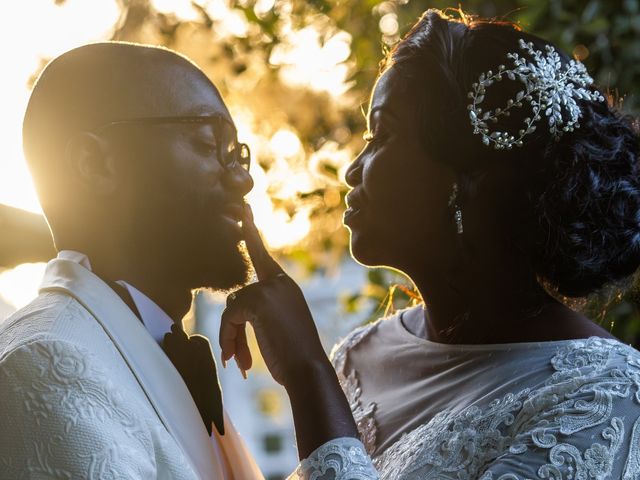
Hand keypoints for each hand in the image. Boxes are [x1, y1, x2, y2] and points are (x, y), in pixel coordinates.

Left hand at [220, 205, 358, 458]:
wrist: (307, 370)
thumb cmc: (295, 357)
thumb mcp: (279, 327)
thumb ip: (261, 311)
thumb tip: (234, 311)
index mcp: (286, 287)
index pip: (263, 256)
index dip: (251, 233)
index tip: (244, 211)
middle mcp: (279, 283)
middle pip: (240, 296)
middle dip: (233, 328)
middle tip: (234, 356)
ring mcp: (270, 289)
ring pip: (233, 309)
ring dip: (231, 337)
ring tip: (239, 362)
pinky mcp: (259, 300)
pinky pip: (230, 317)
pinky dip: (228, 339)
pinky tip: (237, 359)